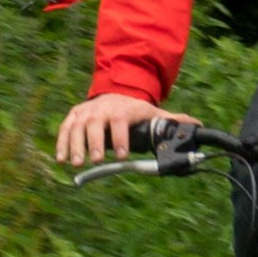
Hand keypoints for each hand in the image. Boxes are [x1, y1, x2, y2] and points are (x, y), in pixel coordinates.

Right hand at [52, 92, 194, 164]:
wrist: (113, 93)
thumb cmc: (134, 109)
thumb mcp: (153, 112)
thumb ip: (173, 120)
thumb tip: (196, 125)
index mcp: (123, 109)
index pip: (120, 122)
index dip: (120, 138)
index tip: (122, 156)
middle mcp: (103, 109)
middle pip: (95, 124)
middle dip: (95, 143)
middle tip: (96, 161)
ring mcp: (87, 112)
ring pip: (77, 127)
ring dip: (75, 145)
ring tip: (76, 163)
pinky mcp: (74, 116)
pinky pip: (65, 129)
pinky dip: (61, 143)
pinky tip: (61, 159)